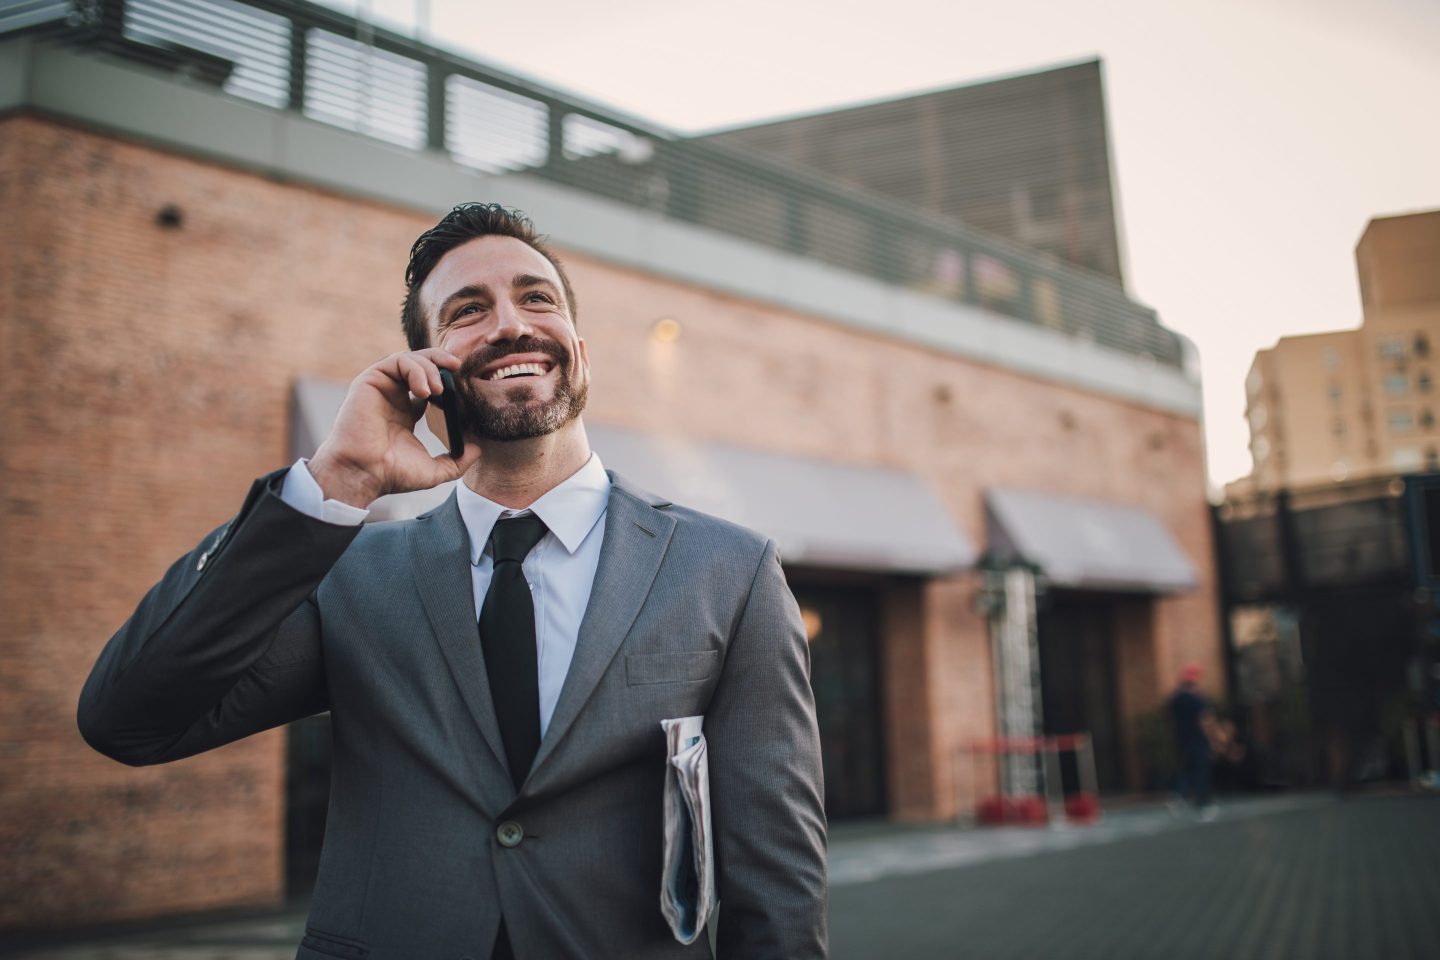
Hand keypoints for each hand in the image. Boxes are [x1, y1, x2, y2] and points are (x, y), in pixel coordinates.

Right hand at [309, 349, 480, 507]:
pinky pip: (397, 361)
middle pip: (420, 365)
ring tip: (440, 389)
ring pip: (410, 359)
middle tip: (458, 368)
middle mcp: (392, 397)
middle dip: (441, 362)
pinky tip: (425, 390)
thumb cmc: (391, 474)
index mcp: (405, 412)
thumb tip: (477, 450)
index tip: (464, 389)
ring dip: (430, 368)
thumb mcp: (433, 471)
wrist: (364, 473)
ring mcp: (381, 388)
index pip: (429, 385)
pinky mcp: (370, 381)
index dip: (447, 382)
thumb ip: (457, 461)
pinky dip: (415, 369)